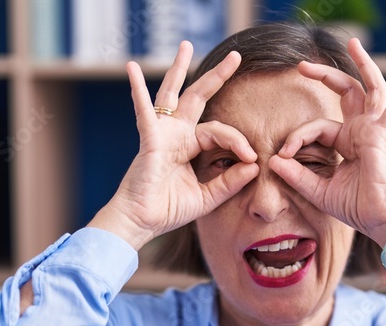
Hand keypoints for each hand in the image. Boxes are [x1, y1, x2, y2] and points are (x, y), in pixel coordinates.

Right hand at [90, 41, 258, 249]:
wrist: (143, 221)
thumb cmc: (169, 210)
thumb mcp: (208, 197)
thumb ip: (229, 182)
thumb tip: (253, 165)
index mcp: (190, 147)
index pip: (220, 131)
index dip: (237, 140)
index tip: (251, 157)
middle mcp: (177, 135)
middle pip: (199, 98)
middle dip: (217, 77)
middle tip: (236, 56)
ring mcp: (162, 133)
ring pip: (174, 94)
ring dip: (179, 68)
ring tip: (186, 45)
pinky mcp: (149, 138)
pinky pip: (144, 110)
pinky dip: (137, 89)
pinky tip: (131, 68)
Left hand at [268, 39, 385, 247]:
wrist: (381, 221)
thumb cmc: (357, 208)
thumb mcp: (319, 190)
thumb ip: (297, 175)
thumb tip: (273, 161)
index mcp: (348, 143)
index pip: (318, 127)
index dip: (297, 137)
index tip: (283, 154)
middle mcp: (361, 132)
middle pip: (345, 93)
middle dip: (324, 76)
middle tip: (301, 66)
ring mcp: (374, 131)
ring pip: (368, 89)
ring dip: (361, 65)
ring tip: (353, 42)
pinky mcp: (382, 136)